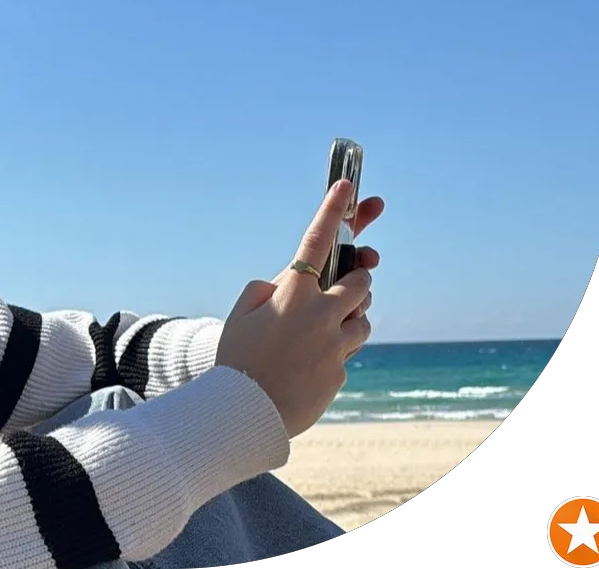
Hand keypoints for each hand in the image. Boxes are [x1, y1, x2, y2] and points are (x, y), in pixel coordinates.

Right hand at [214, 180, 375, 437]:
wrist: (243, 414)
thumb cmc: (236, 360)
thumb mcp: (241, 315)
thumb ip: (265, 290)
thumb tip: (288, 285)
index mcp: (292, 293)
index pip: (317, 241)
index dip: (333, 209)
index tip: (349, 184)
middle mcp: (320, 314)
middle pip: (361, 283)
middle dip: (356, 281)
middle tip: (341, 288)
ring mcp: (335, 345)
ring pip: (362, 321)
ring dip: (347, 321)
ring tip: (315, 337)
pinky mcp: (341, 372)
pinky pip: (346, 354)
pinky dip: (331, 356)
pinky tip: (303, 370)